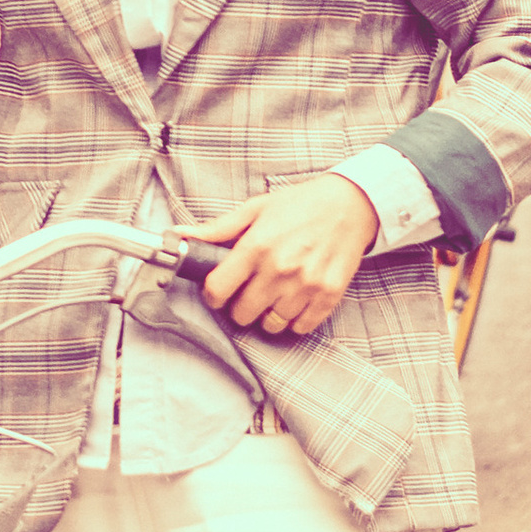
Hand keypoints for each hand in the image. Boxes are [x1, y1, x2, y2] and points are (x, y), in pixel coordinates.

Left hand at [187, 175, 380, 339]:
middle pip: (242, 313)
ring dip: (267, 314)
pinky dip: (294, 320)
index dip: (212, 295)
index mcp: (257, 246)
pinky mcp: (328, 295)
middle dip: (240, 306)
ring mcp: (306, 285)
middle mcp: (280, 269)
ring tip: (274, 295)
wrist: (351, 204)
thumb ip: (217, 229)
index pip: (218, 290)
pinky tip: (295, 300)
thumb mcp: (255, 209)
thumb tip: (178, 235)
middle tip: (248, 291)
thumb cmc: (300, 205)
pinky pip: (300, 327)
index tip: (218, 292)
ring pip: (271, 324)